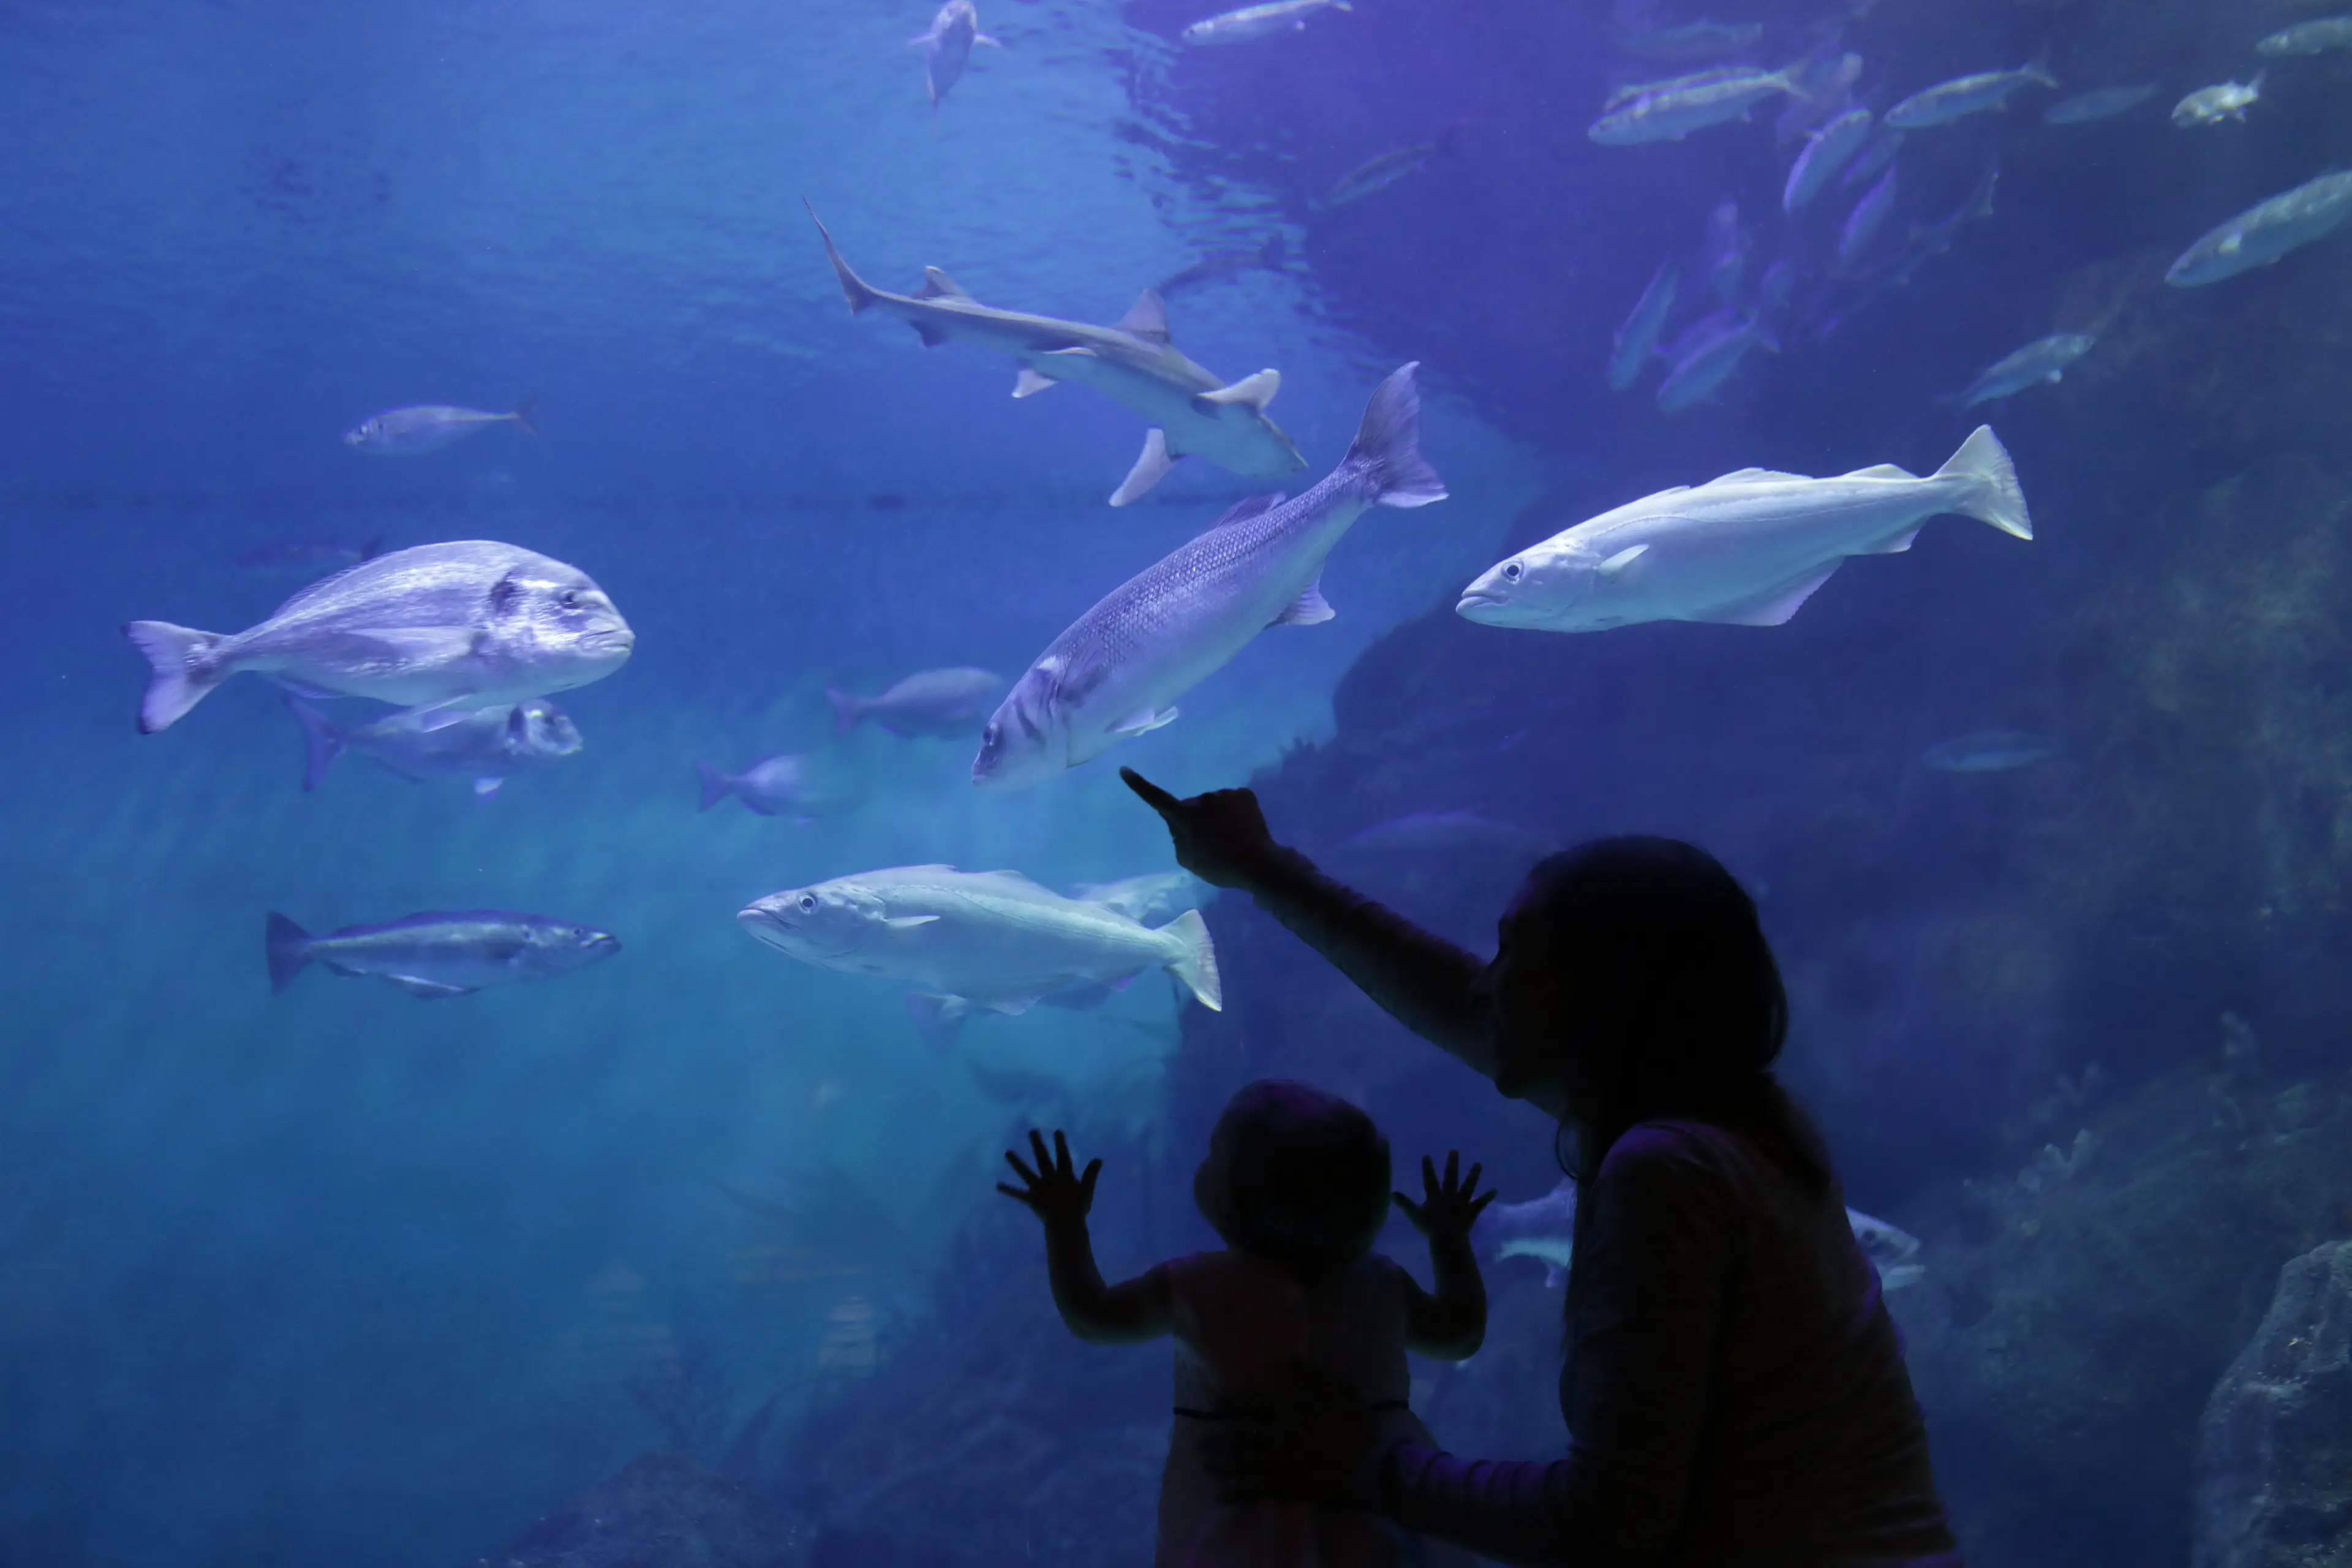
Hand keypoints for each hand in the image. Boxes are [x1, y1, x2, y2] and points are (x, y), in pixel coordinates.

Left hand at [996, 1129, 1100, 1228]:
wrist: (1065, 1224)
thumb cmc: (1078, 1208)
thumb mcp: (1087, 1190)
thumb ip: (1091, 1174)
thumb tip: (1098, 1159)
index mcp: (1064, 1176)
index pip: (1062, 1156)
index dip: (1060, 1143)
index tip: (1057, 1131)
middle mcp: (1049, 1178)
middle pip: (1042, 1158)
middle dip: (1037, 1144)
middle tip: (1031, 1131)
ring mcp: (1039, 1188)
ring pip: (1026, 1172)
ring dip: (1016, 1162)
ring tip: (1007, 1152)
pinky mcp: (1031, 1199)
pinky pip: (1018, 1194)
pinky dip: (1008, 1190)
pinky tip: (998, 1185)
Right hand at [1120, 767, 1287, 890]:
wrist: (1259, 864)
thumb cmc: (1220, 867)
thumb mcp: (1189, 860)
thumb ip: (1178, 839)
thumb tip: (1179, 824)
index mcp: (1185, 817)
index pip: (1157, 799)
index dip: (1139, 785)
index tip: (1125, 770)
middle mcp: (1203, 799)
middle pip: (1192, 807)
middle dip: (1196, 820)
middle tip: (1211, 843)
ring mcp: (1225, 794)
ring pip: (1214, 804)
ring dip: (1217, 817)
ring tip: (1230, 838)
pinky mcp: (1244, 794)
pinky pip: (1232, 802)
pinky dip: (1234, 813)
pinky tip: (1242, 829)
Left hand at [1201, 1360, 1380, 1506]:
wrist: (1373, 1465)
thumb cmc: (1357, 1426)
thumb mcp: (1340, 1392)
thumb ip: (1313, 1377)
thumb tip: (1290, 1360)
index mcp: (1289, 1413)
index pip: (1252, 1407)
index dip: (1231, 1406)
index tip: (1215, 1405)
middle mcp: (1279, 1439)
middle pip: (1240, 1439)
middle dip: (1219, 1441)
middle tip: (1200, 1443)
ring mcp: (1281, 1467)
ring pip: (1243, 1465)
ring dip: (1222, 1465)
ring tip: (1206, 1465)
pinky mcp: (1288, 1489)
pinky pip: (1256, 1491)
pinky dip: (1236, 1493)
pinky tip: (1221, 1493)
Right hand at [1392, 1151, 1493, 1244]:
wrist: (1447, 1239)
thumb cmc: (1430, 1228)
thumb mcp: (1414, 1215)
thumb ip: (1404, 1203)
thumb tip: (1391, 1192)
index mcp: (1435, 1197)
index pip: (1429, 1179)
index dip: (1427, 1168)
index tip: (1427, 1156)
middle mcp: (1449, 1195)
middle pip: (1451, 1177)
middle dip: (1452, 1164)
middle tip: (1455, 1151)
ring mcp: (1462, 1202)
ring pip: (1468, 1186)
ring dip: (1473, 1175)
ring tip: (1478, 1164)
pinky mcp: (1472, 1211)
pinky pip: (1481, 1203)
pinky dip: (1487, 1196)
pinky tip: (1495, 1190)